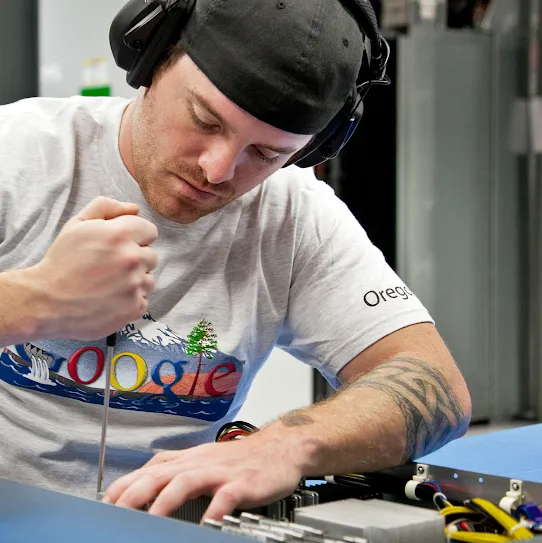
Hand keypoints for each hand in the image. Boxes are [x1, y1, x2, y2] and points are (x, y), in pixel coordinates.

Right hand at [26, 196, 157, 339]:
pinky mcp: (134, 308)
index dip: (135, 237)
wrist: (47, 301)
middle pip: (152, 255)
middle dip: (136, 258)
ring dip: (134, 280)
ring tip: (109, 283)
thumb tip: (134, 208)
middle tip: (111, 266)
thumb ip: (106, 208)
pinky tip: (110, 298)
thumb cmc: (62, 261)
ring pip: (149, 279)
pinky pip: (143, 299)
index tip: (120, 245)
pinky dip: (130, 300)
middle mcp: (131, 259)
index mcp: (120, 235)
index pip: (150, 231)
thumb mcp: (77, 224)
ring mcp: (135, 286)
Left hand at [102, 435, 303, 521]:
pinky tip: (206, 524)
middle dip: (134, 493)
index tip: (105, 505)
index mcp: (189, 458)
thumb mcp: (205, 460)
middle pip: (160, 473)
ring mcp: (220, 472)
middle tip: (113, 514)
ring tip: (150, 522)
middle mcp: (200, 462)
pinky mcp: (242, 483)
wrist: (280, 448)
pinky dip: (213, 510)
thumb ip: (178, 470)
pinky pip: (225, 496)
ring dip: (164, 501)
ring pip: (186, 481)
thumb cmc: (240, 459)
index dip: (125, 485)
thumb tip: (147, 484)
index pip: (149, 469)